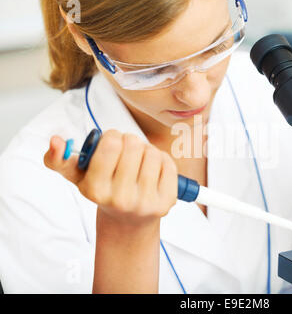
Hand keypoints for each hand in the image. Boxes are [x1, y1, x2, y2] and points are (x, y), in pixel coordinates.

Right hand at [44, 130, 177, 224]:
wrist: (129, 220)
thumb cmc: (104, 190)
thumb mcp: (78, 177)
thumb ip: (59, 159)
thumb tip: (55, 141)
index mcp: (96, 190)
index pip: (110, 145)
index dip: (112, 136)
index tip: (112, 142)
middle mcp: (121, 199)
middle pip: (134, 145)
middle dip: (130, 141)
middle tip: (127, 150)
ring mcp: (146, 202)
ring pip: (152, 153)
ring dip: (146, 150)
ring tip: (139, 161)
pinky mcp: (166, 201)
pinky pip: (168, 163)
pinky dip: (161, 160)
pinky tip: (152, 170)